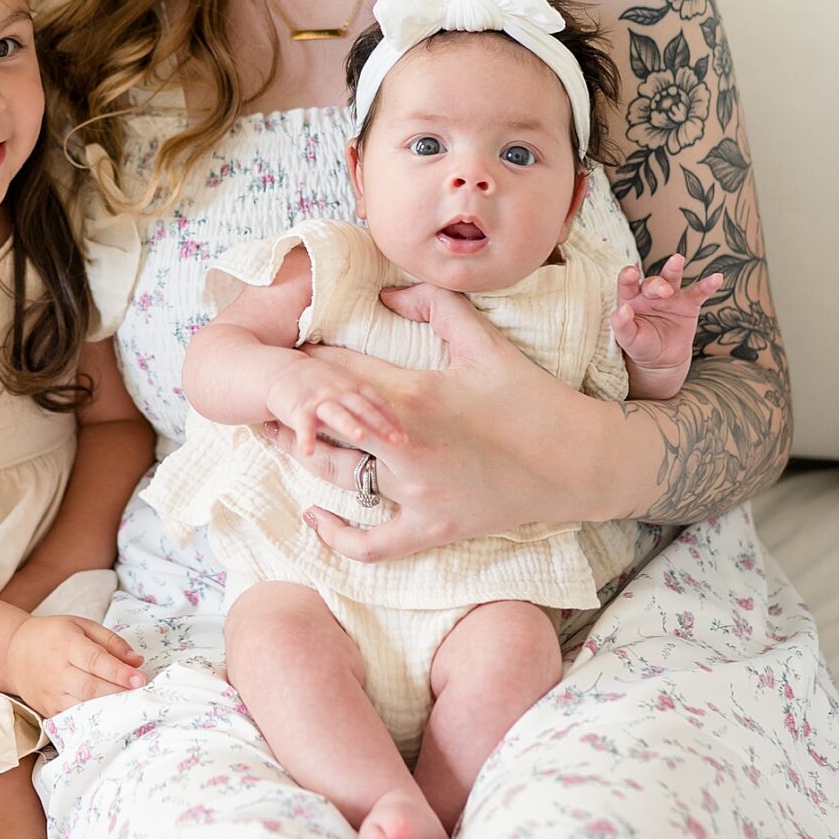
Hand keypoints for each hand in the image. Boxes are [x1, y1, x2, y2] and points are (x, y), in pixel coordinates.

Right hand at [0, 613, 144, 716]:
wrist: (13, 653)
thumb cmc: (54, 636)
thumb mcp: (82, 627)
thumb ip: (112, 642)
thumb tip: (137, 661)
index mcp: (66, 644)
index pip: (96, 661)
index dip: (120, 672)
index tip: (141, 679)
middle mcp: (57, 671)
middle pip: (92, 688)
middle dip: (119, 692)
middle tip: (141, 694)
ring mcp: (50, 694)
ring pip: (83, 706)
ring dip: (108, 708)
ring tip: (129, 705)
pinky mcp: (47, 710)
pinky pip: (73, 718)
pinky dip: (92, 719)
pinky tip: (109, 716)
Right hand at [263, 348, 402, 462]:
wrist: (282, 370)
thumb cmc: (320, 384)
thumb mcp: (348, 387)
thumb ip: (368, 403)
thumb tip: (396, 425)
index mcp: (354, 388)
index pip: (379, 403)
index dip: (394, 419)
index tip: (407, 438)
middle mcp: (340, 392)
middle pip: (364, 408)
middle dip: (381, 424)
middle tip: (398, 442)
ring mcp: (320, 400)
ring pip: (337, 413)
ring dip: (348, 424)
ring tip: (361, 437)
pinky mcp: (298, 409)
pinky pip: (303, 425)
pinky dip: (305, 438)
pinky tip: (309, 452)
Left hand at [278, 292, 626, 563]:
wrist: (574, 462)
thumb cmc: (530, 398)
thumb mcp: (485, 341)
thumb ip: (434, 307)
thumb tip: (386, 294)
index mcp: (416, 395)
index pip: (339, 373)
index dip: (307, 360)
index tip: (288, 348)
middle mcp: (406, 447)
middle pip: (321, 424)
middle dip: (287, 407)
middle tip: (263, 393)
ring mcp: (417, 494)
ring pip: (334, 475)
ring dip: (296, 455)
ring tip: (268, 436)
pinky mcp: (431, 530)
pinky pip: (371, 544)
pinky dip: (337, 536)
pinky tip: (314, 516)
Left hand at [610, 255, 721, 382]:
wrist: (661, 360)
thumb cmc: (640, 346)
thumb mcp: (627, 339)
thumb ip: (621, 324)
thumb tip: (622, 309)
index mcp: (631, 298)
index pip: (626, 283)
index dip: (628, 276)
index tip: (631, 273)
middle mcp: (649, 294)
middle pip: (652, 282)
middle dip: (657, 284)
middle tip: (664, 291)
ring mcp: (670, 297)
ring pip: (671, 279)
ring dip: (673, 269)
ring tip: (677, 260)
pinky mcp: (688, 305)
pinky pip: (698, 293)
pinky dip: (707, 285)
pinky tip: (717, 278)